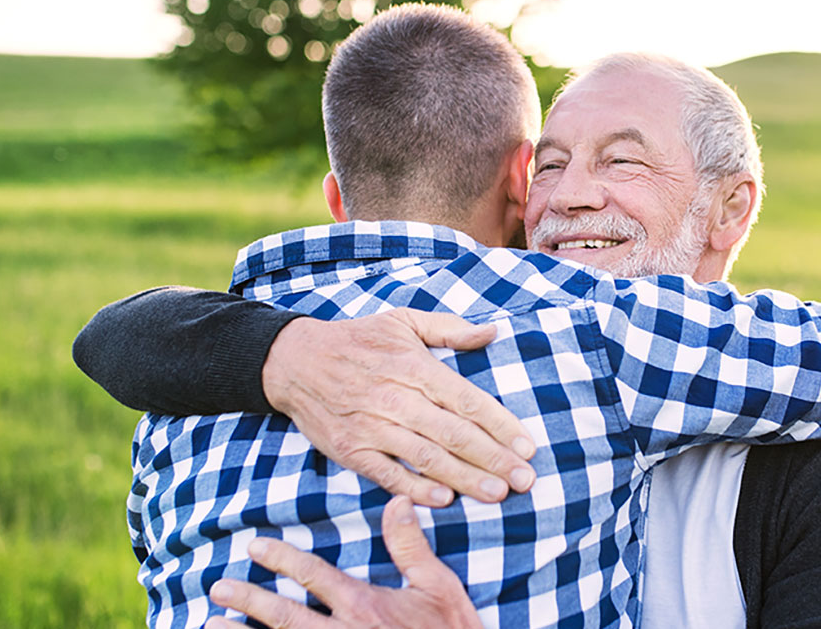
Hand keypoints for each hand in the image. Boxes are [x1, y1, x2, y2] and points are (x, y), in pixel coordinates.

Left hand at [206, 496, 481, 628]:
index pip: (314, 575)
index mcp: (363, 605)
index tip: (256, 546)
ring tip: (211, 626)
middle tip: (219, 588)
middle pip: (285, 616)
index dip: (283, 559)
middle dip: (249, 601)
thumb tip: (396, 501)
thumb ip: (411, 546)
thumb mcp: (439, 586)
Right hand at [262, 309, 536, 506]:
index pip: (466, 399)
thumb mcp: (401, 321)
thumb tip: (490, 332)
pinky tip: (443, 500)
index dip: (500, 424)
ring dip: (464, 477)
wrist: (292, 361)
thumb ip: (448, 329)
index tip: (528, 446)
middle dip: (492, 458)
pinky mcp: (350, 450)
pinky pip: (387, 473)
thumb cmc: (357, 340)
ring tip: (497, 493)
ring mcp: (371, 427)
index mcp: (413, 366)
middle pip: (453, 432)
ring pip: (425, 456)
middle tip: (525, 479)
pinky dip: (414, 488)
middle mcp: (395, 398)